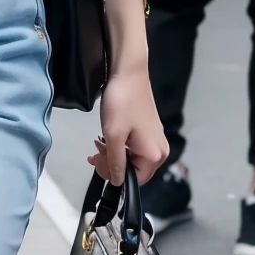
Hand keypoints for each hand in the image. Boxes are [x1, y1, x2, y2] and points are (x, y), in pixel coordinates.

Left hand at [89, 65, 168, 186]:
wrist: (129, 73)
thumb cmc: (121, 103)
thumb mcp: (113, 136)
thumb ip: (115, 162)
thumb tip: (117, 182)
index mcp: (154, 155)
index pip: (134, 180)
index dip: (114, 175)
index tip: (98, 162)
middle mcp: (160, 150)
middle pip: (134, 170)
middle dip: (112, 164)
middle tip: (95, 153)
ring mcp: (156, 139)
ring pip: (132, 158)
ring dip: (114, 154)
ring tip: (98, 144)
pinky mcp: (150, 129)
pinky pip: (135, 146)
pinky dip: (120, 145)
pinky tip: (107, 137)